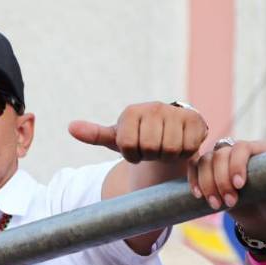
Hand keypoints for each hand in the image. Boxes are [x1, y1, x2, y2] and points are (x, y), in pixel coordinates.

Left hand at [69, 101, 207, 164]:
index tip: (135, 151)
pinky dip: (184, 153)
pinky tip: (180, 147)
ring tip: (164, 149)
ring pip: (169, 148)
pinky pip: (188, 147)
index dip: (132, 156)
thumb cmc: (139, 138)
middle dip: (150, 156)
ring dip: (166, 156)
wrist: (169, 133)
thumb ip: (94, 134)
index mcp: (130, 112)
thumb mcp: (116, 139)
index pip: (127, 145)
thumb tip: (71, 127)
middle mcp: (153, 107)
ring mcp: (175, 112)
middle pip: (149, 147)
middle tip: (152, 151)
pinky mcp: (195, 119)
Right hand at [187, 139, 265, 236]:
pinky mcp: (209, 173)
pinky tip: (198, 195)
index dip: (237, 165)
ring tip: (215, 205)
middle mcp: (238, 152)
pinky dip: (193, 180)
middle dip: (221, 180)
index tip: (240, 186)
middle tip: (231, 203)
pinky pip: (194, 167)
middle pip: (219, 155)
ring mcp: (222, 161)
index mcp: (259, 150)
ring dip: (206, 183)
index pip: (242, 148)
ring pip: (204, 161)